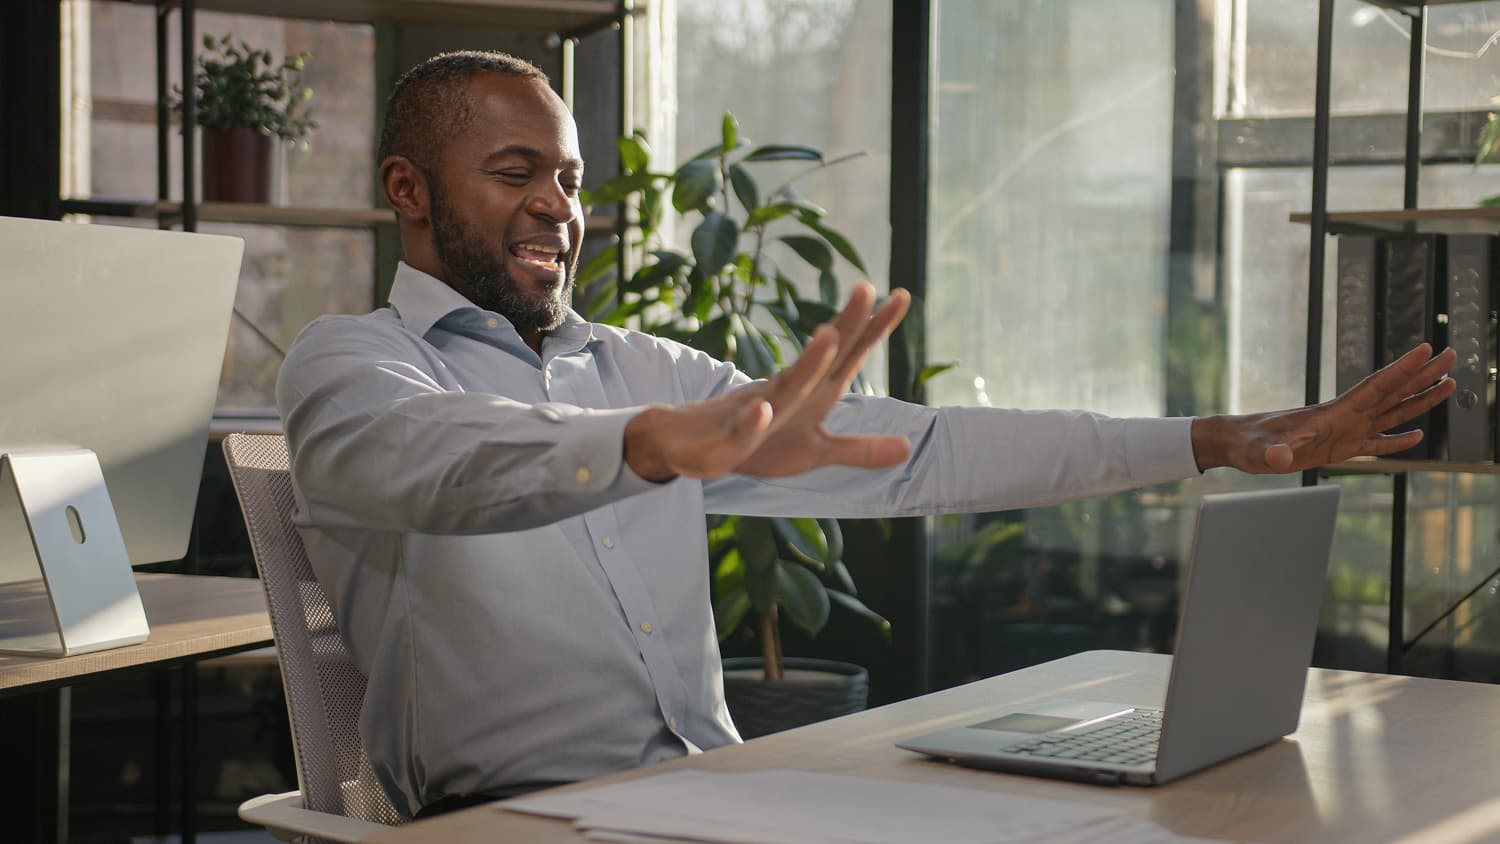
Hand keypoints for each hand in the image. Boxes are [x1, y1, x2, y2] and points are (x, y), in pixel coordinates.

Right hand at [624, 282, 912, 481]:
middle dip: (845, 323)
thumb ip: (861, 450)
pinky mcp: (733, 435)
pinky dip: (754, 419)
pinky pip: (744, 426)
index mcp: (815, 390)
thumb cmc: (764, 443)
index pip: (851, 353)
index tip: (903, 295)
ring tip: (829, 335)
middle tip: (867, 288)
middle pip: (823, 355)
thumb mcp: (819, 452)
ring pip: (787, 384)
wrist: (701, 448)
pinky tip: (764, 409)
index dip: (877, 326)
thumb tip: (908, 447)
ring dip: (807, 362)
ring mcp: (761, 408)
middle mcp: (791, 389)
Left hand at [1191, 343, 1456, 473]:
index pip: (1375, 386)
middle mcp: (1344, 418)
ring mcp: (1343, 432)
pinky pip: (1376, 442)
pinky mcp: (1338, 449)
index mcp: (1333, 413)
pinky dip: (1398, 440)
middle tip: (1453, 354)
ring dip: (1419, 400)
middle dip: (1423, 374)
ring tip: (1449, 385)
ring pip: (1391, 412)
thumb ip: (1274, 454)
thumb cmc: (1247, 445)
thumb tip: (1281, 458)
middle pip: (1393, 392)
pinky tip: (1417, 436)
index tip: (1427, 349)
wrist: (1236, 444)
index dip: (1402, 369)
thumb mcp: (1261, 451)